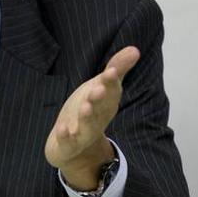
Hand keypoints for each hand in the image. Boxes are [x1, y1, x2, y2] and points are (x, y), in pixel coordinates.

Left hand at [44, 46, 139, 189]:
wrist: (76, 147)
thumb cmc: (90, 110)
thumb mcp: (100, 87)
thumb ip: (116, 69)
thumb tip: (135, 49)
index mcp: (106, 103)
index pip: (110, 91)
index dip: (111, 81)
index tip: (112, 71)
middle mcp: (97, 117)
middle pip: (100, 108)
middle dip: (99, 98)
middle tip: (99, 88)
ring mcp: (83, 132)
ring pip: (86, 125)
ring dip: (87, 117)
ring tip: (85, 107)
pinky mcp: (68, 144)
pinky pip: (68, 141)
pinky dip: (66, 136)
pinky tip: (62, 129)